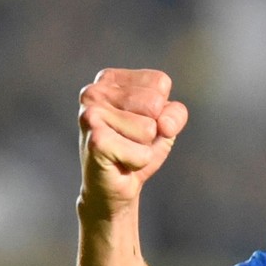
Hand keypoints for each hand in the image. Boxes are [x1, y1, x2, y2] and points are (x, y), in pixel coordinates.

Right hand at [78, 69, 187, 217]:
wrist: (115, 185)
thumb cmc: (137, 148)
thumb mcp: (165, 123)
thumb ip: (175, 113)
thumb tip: (164, 124)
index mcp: (110, 79)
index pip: (160, 82)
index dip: (161, 108)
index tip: (139, 120)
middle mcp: (94, 92)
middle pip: (155, 103)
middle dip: (152, 128)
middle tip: (131, 139)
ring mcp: (90, 115)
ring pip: (149, 128)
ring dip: (143, 147)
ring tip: (123, 150)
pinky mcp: (95, 141)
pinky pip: (142, 153)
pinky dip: (138, 162)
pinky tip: (118, 161)